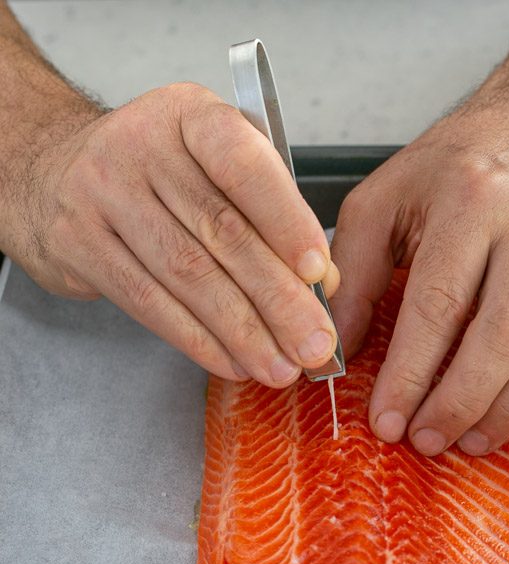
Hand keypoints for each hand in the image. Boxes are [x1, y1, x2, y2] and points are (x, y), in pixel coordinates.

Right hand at [4, 83, 338, 384]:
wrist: (51, 173)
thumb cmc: (156, 177)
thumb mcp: (213, 170)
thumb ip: (269, 217)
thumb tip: (321, 285)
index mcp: (191, 115)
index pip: (243, 164)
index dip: (286, 221)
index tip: (319, 273)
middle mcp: (142, 144)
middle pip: (222, 232)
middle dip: (278, 299)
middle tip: (314, 345)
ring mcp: (102, 192)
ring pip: (188, 275)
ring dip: (243, 332)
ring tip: (280, 368)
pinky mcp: (78, 243)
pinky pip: (149, 303)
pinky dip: (198, 341)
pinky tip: (232, 363)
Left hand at [330, 85, 508, 455]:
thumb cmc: (458, 167)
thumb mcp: (385, 198)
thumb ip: (354, 272)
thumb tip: (336, 352)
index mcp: (470, 198)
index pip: (439, 303)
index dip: (411, 374)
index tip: (387, 421)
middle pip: (505, 332)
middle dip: (462, 401)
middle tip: (428, 441)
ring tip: (471, 441)